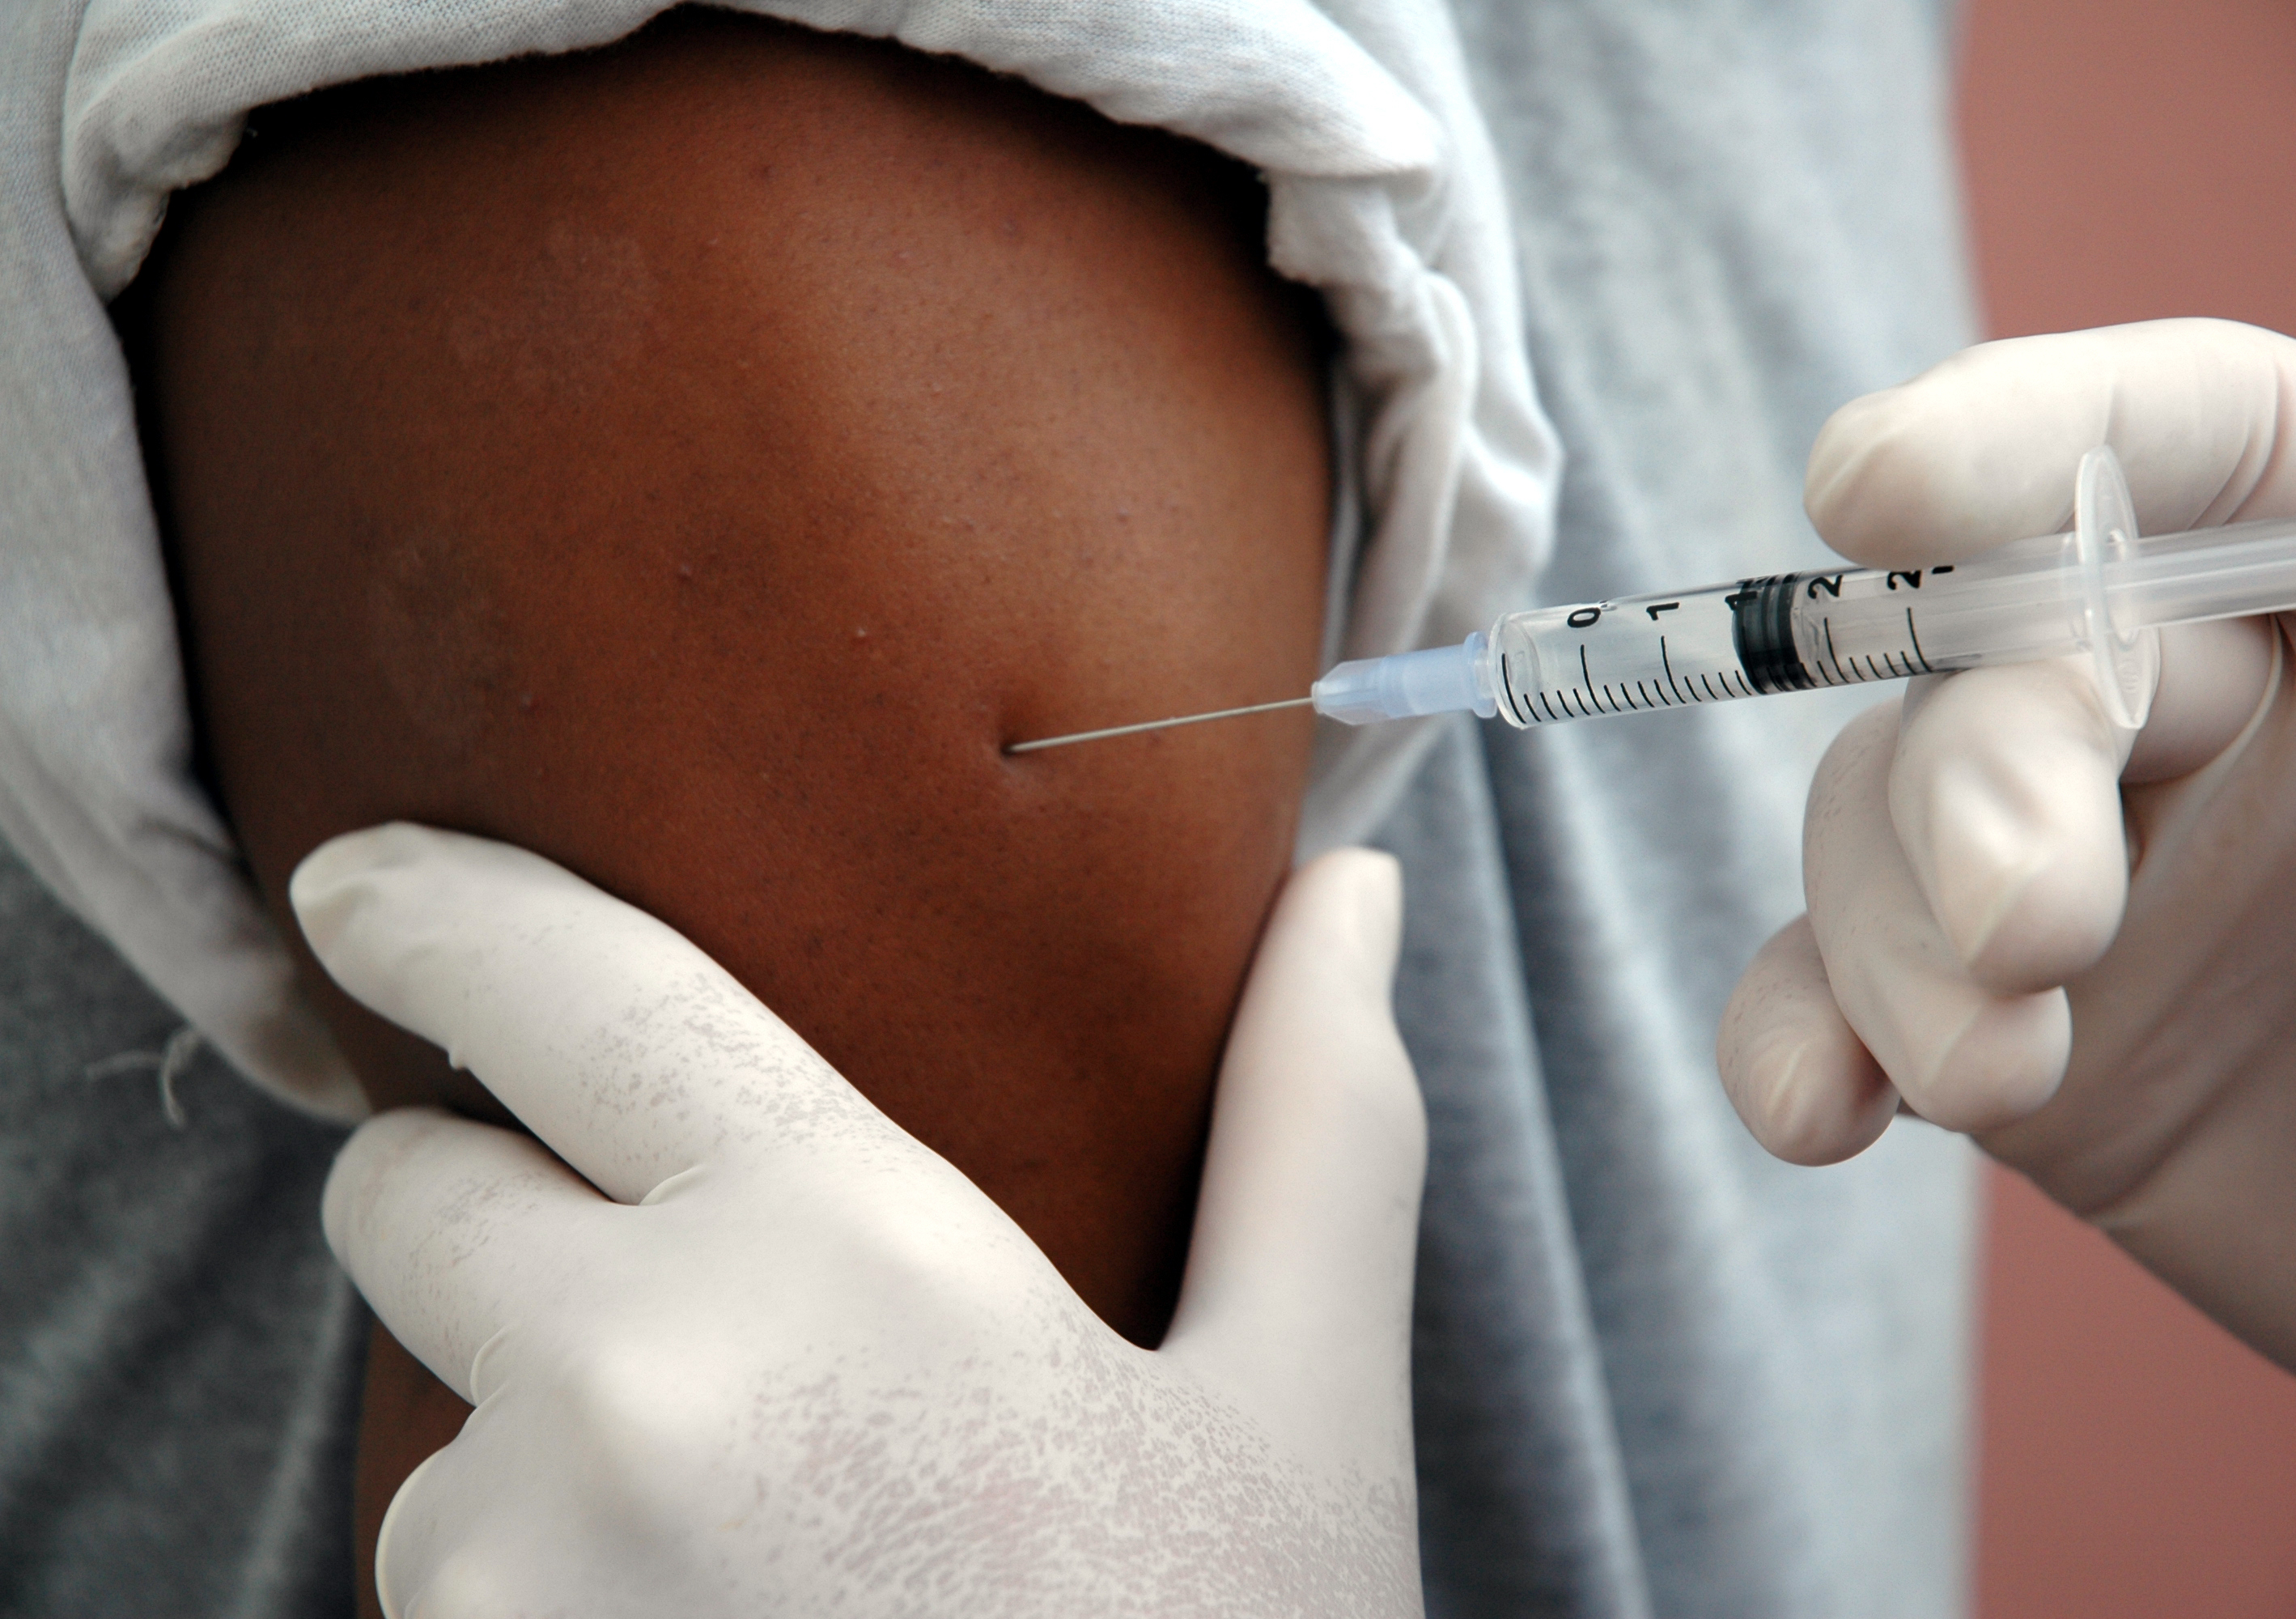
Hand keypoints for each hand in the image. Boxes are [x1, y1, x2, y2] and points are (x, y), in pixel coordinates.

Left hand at [300, 825, 1424, 1615]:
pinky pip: (450, 1598)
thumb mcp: (1299, 1415)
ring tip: (770, 1548)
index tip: (368, 880)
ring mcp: (507, 1592)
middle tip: (674, 1288)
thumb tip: (1353, 895)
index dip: (441, 906)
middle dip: (495, 1199)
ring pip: (436, 1429)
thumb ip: (1313, 1124)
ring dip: (543, 1444)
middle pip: (414, 1195)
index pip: (560, 992)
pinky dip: (543, 1594)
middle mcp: (622, 1396)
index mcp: (835, 1254)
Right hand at [1718, 319, 2295, 1444]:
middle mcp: (2210, 690)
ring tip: (1994, 1076)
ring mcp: (2090, 862)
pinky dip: (1805, 1036)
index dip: (2023, 435)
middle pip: (2005, 653)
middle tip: (2033, 928)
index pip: (2187, 437)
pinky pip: (1843, 995)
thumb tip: (2232, 637)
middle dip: (1980, 775)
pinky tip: (1823, 1109)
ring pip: (1886, 819)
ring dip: (1900, 941)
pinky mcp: (2018, 1029)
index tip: (1873, 489)